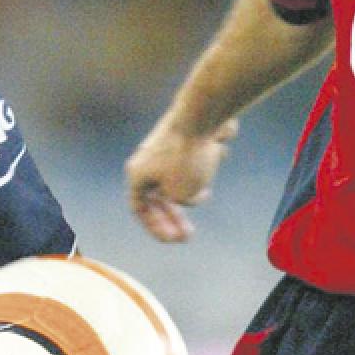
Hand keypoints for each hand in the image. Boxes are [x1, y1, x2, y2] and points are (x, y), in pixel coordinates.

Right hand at [124, 117, 239, 242]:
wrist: (202, 114)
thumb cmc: (188, 156)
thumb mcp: (182, 195)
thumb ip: (181, 202)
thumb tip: (190, 194)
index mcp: (137, 175)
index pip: (140, 209)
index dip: (155, 228)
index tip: (174, 240)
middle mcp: (147, 161)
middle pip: (158, 196)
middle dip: (175, 217)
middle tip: (189, 235)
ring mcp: (165, 148)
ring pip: (177, 179)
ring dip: (192, 191)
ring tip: (206, 190)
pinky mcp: (184, 138)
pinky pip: (194, 160)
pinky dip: (204, 167)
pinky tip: (216, 154)